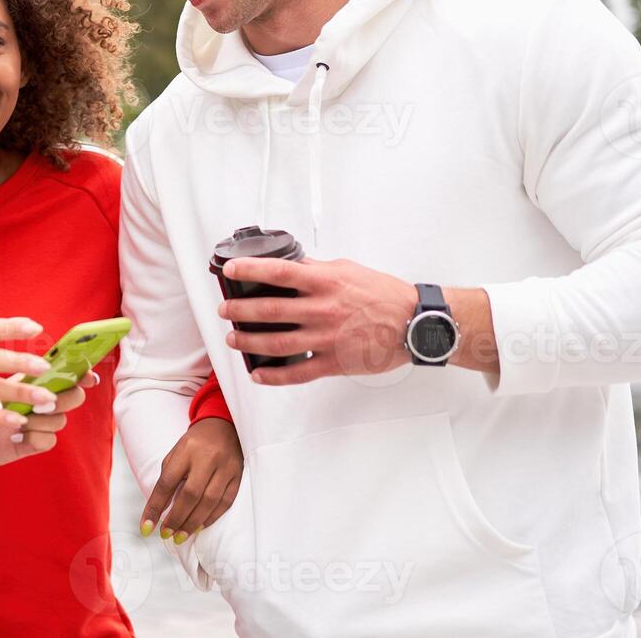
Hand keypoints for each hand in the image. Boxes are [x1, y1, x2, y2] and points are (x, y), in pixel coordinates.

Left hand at [0, 372, 99, 468]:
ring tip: (23, 417)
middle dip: (68, 395)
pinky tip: (16, 434)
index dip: (79, 372)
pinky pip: (47, 441)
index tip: (87, 372)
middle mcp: (36, 401)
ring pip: (60, 419)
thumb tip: (7, 363)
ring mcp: (35, 424)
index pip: (61, 373)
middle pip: (71, 397)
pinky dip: (36, 437)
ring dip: (45, 417)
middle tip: (49, 397)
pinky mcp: (29, 445)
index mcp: (28, 381)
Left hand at [141, 417, 241, 542]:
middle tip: (166, 535)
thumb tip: (159, 511)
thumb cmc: (194, 445)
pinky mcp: (238, 475)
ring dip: (193, 522)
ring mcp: (225, 467)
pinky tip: (200, 526)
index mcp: (185, 450)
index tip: (146, 527)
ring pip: (209, 501)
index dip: (155, 506)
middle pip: (190, 494)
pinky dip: (212, 517)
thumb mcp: (176, 454)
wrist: (223, 426)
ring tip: (180, 536)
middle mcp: (206, 458)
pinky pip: (226, 501)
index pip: (166, 482)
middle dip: (176, 518)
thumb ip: (168, 479)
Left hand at [217, 256, 417, 384]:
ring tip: (234, 338)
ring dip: (249, 342)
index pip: (279, 273)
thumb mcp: (348, 270)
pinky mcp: (334, 363)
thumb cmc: (384, 295)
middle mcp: (322, 310)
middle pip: (269, 310)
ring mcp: (327, 338)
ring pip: (277, 343)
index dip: (250, 270)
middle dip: (240, 310)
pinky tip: (259, 374)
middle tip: (226, 311)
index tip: (230, 270)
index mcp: (325, 283)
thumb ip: (316, 268)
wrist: (414, 323)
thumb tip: (291, 264)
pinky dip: (274, 376)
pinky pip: (298, 373)